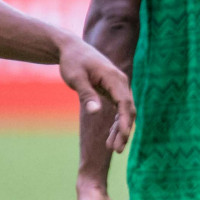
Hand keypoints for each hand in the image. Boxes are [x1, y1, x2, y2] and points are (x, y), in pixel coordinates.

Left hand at [58, 36, 135, 151]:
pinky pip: (119, 109)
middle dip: (124, 130)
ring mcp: (118, 87)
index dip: (125, 121)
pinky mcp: (113, 90)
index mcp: (114, 79)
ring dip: (120, 129)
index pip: (125, 103)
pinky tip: (110, 137)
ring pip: (125, 111)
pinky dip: (116, 123)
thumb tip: (95, 112)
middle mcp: (121, 83)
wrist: (72, 49)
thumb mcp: (76, 78)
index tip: (123, 137)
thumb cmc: (73, 62)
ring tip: (113, 148)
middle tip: (117, 150)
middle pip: (128, 110)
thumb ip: (87, 95)